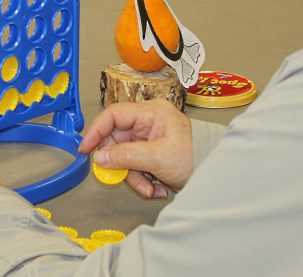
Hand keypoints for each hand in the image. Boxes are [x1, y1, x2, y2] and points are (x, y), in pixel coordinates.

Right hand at [78, 99, 193, 198]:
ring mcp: (149, 138)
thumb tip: (100, 158)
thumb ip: (126, 156)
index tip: (86, 149)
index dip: (97, 130)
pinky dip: (142, 179)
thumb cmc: (194, 157)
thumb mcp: (157, 157)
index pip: (113, 115)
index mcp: (150, 112)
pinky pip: (135, 165)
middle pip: (117, 140)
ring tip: (150, 189)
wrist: (216, 173)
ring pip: (124, 156)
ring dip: (133, 176)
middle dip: (121, 164)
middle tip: (121, 179)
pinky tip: (156, 188)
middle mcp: (148, 122)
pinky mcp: (151, 152)